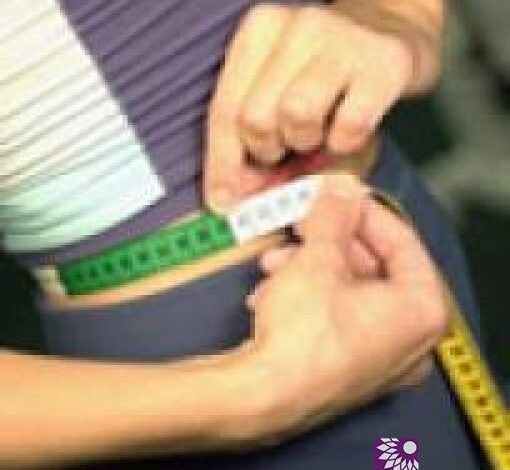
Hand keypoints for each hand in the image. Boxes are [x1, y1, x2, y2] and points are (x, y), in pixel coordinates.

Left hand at [205, 4, 421, 210]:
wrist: (389, 40)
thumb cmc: (323, 82)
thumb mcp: (278, 101)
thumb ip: (249, 146)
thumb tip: (229, 201)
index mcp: (259, 31)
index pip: (224, 111)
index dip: (222, 164)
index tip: (224, 200)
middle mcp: (297, 26)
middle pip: (255, 118)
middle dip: (267, 150)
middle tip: (287, 149)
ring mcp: (343, 39)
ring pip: (296, 116)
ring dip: (306, 142)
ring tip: (318, 135)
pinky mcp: (386, 61)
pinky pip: (349, 125)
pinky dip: (345, 142)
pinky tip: (347, 133)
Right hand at [246, 175, 446, 437]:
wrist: (261, 396)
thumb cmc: (301, 334)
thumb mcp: (318, 259)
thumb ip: (334, 217)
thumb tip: (342, 188)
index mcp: (422, 311)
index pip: (402, 243)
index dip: (365, 213)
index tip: (339, 197)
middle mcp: (409, 340)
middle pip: (371, 268)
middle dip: (327, 243)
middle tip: (302, 224)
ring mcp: (378, 359)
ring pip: (346, 292)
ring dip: (308, 269)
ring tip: (273, 264)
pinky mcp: (347, 369)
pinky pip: (334, 317)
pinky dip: (305, 298)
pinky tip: (271, 294)